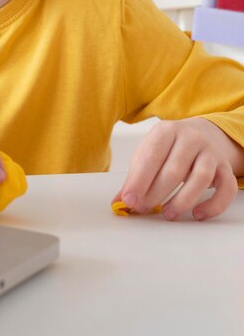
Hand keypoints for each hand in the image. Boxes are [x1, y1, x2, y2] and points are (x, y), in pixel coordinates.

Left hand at [114, 118, 243, 220]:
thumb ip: (134, 177)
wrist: (202, 133)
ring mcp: (210, 152)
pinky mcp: (226, 168)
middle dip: (156, 193)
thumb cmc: (168, 148)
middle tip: (144, 208)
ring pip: (201, 178)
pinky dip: (213, 205)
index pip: (151, 156)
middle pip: (174, 169)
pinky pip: (225, 188)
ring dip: (183, 200)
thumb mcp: (148, 154)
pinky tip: (197, 214)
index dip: (139, 180)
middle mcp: (191, 138)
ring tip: (167, 214)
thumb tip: (118, 202)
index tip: (129, 200)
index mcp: (166, 131)